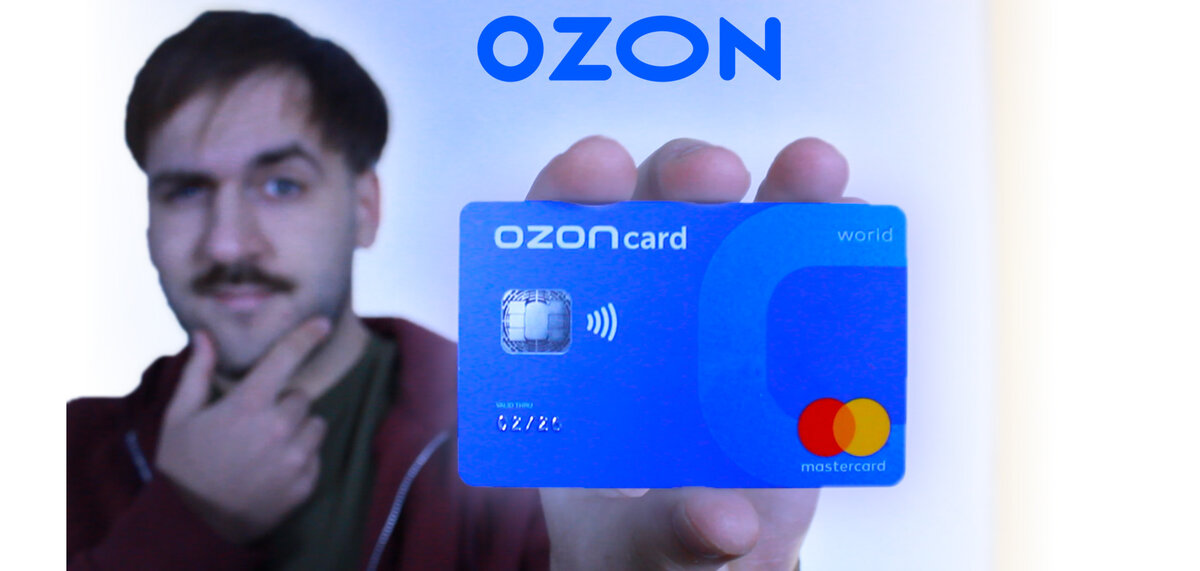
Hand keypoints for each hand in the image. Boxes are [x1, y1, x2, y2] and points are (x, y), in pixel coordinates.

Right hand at [154, 318, 330, 543]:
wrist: (197, 525)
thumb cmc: (185, 466)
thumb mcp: (179, 418)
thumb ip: (196, 373)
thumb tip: (204, 334)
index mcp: (249, 405)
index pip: (286, 358)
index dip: (306, 336)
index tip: (322, 323)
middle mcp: (279, 426)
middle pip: (301, 397)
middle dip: (283, 405)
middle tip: (255, 425)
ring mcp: (296, 456)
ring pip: (314, 425)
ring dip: (297, 430)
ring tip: (265, 448)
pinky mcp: (307, 481)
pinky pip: (316, 455)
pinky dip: (301, 458)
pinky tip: (272, 469)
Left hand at [530, 136, 854, 569]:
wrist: (709, 566)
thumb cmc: (640, 546)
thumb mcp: (633, 550)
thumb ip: (664, 538)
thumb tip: (722, 522)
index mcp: (578, 354)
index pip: (557, 249)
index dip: (571, 192)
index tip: (599, 169)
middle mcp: (646, 319)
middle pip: (655, 219)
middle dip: (680, 179)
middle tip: (712, 176)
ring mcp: (721, 329)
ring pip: (745, 238)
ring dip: (779, 195)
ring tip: (815, 170)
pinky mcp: (786, 355)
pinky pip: (814, 290)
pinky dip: (840, 253)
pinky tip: (860, 225)